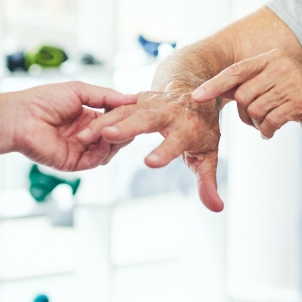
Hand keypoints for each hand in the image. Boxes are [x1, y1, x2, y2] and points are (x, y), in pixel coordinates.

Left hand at [0, 82, 137, 172]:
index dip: (126, 116)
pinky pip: (96, 160)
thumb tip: (132, 97)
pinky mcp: (74, 163)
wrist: (20, 117)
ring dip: (113, 139)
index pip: (115, 120)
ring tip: (113, 128)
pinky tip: (102, 138)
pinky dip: (103, 151)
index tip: (139, 109)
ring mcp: (81, 149)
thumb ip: (106, 96)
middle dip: (123, 129)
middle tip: (131, 121)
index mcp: (87, 116)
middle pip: (116, 136)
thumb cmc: (43, 100)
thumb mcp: (79, 91)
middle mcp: (86, 134)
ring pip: (109, 150)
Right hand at [81, 91, 224, 211]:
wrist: (195, 93)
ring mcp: (153, 103)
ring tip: (87, 135)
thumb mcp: (208, 155)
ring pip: (127, 111)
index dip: (164, 152)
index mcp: (189, 127)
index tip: (150, 163)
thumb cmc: (201, 128)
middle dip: (128, 127)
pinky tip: (85, 130)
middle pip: (148, 119)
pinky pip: (117, 108)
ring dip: (106, 122)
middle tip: (109, 136)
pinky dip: (101, 118)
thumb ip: (208, 182)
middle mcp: (170, 112)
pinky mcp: (138, 99)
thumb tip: (217, 208)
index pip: (177, 141)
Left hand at [192, 50, 301, 143]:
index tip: (196, 97)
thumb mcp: (277, 85)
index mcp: (273, 57)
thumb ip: (252, 84)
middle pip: (242, 95)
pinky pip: (269, 120)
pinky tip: (272, 132)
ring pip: (254, 109)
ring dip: (257, 124)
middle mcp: (282, 65)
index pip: (235, 71)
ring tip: (268, 126)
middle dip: (244, 114)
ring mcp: (293, 82)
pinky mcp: (301, 101)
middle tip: (256, 122)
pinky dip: (267, 131)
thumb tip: (219, 89)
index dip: (214, 85)